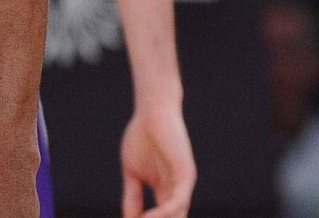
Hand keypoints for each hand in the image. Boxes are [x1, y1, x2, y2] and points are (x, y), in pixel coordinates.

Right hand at [120, 100, 194, 217]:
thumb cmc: (142, 137)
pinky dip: (163, 213)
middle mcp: (177, 191)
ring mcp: (183, 184)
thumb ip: (132, 198)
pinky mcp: (186, 174)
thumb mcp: (132, 174)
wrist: (152, 111)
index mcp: (165, 191)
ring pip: (176, 216)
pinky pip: (178, 201)